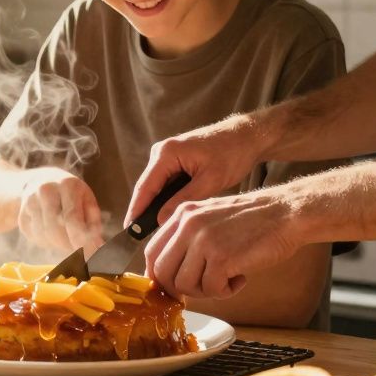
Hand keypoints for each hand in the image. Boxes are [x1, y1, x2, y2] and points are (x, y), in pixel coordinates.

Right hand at [16, 167, 103, 251]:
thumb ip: (93, 223)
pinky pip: (36, 238)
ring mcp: (30, 203)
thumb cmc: (71, 194)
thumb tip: (98, 248)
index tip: (89, 255)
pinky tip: (53, 233)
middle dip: (69, 245)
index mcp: (67, 184)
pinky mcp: (22, 217)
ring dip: (58, 244)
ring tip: (67, 237)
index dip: (80, 240)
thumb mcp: (86, 200)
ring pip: (45, 236)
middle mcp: (45, 190)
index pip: (72, 218)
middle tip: (79, 251)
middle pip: (55, 230)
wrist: (41, 181)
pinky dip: (47, 242)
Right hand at [126, 115, 267, 228]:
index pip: (145, 188)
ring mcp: (168, 155)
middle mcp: (162, 152)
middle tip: (139, 238)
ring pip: (156, 187)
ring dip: (155, 206)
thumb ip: (183, 201)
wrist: (246, 136)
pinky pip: (166, 183)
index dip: (135, 211)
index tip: (128, 232)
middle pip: (147, 188)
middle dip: (143, 212)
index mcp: (166, 153)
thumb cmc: (232, 154)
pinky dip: (166, 199)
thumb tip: (160, 220)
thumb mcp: (209, 181)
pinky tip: (168, 216)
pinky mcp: (176, 160)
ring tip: (152, 232)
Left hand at [142, 188, 302, 298]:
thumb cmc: (252, 221)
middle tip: (204, 287)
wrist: (286, 213)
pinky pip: (211, 289)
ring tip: (227, 279)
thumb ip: (187, 239)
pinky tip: (240, 277)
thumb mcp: (210, 218)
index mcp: (182, 214)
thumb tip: (167, 274)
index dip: (159, 275)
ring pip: (185, 285)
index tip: (172, 286)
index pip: (151, 252)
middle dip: (180, 289)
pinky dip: (226, 291)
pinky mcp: (221, 257)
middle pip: (162, 272)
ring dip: (207, 291)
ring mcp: (203, 240)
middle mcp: (188, 225)